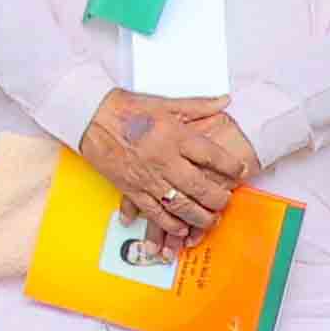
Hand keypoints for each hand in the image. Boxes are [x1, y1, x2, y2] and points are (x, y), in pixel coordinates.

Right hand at [79, 89, 244, 235]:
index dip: (232, 167)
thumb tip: (226, 101)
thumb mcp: (164, 103)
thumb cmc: (126, 108)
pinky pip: (154, 212)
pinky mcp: (131, 188)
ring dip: (200, 217)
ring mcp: (147, 177)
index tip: (241, 172)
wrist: (88, 116)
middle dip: (219, 199)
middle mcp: (165, 160)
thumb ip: (198, 106)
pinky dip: (170, 224)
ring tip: (210, 220)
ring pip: (181, 206)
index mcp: (175, 137)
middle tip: (225, 201)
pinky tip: (181, 229)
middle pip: (201, 188)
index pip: (213, 157)